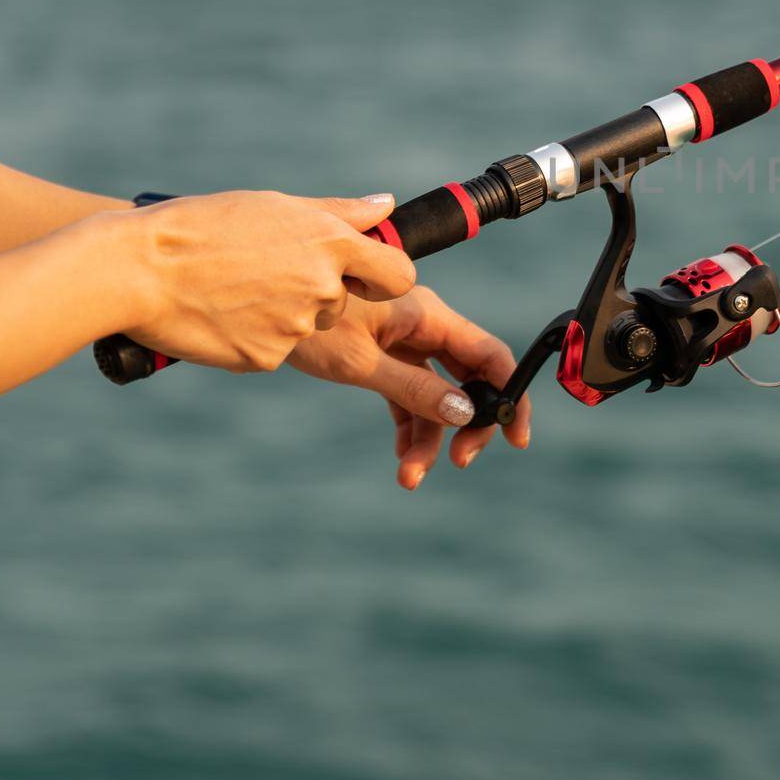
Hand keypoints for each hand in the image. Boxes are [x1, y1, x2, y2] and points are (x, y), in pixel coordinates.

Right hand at [122, 191, 415, 372]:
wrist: (137, 269)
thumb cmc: (204, 226)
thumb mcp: (276, 206)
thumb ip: (341, 212)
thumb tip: (387, 206)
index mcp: (332, 244)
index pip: (399, 275)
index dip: (385, 278)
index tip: (367, 277)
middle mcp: (323, 287)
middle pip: (344, 300)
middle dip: (316, 290)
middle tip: (264, 272)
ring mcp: (296, 327)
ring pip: (307, 325)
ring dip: (282, 312)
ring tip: (235, 288)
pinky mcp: (267, 359)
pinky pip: (274, 349)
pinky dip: (253, 335)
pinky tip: (221, 314)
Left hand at [288, 286, 530, 489]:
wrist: (263, 302)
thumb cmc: (309, 324)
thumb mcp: (361, 362)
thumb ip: (414, 389)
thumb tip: (464, 415)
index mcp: (429, 315)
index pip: (489, 355)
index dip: (511, 394)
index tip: (516, 437)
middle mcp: (424, 325)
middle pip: (469, 378)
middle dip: (470, 423)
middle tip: (460, 461)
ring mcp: (404, 339)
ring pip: (436, 393)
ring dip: (430, 436)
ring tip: (410, 477)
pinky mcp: (382, 353)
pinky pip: (409, 393)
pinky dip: (408, 424)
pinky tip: (401, 456)